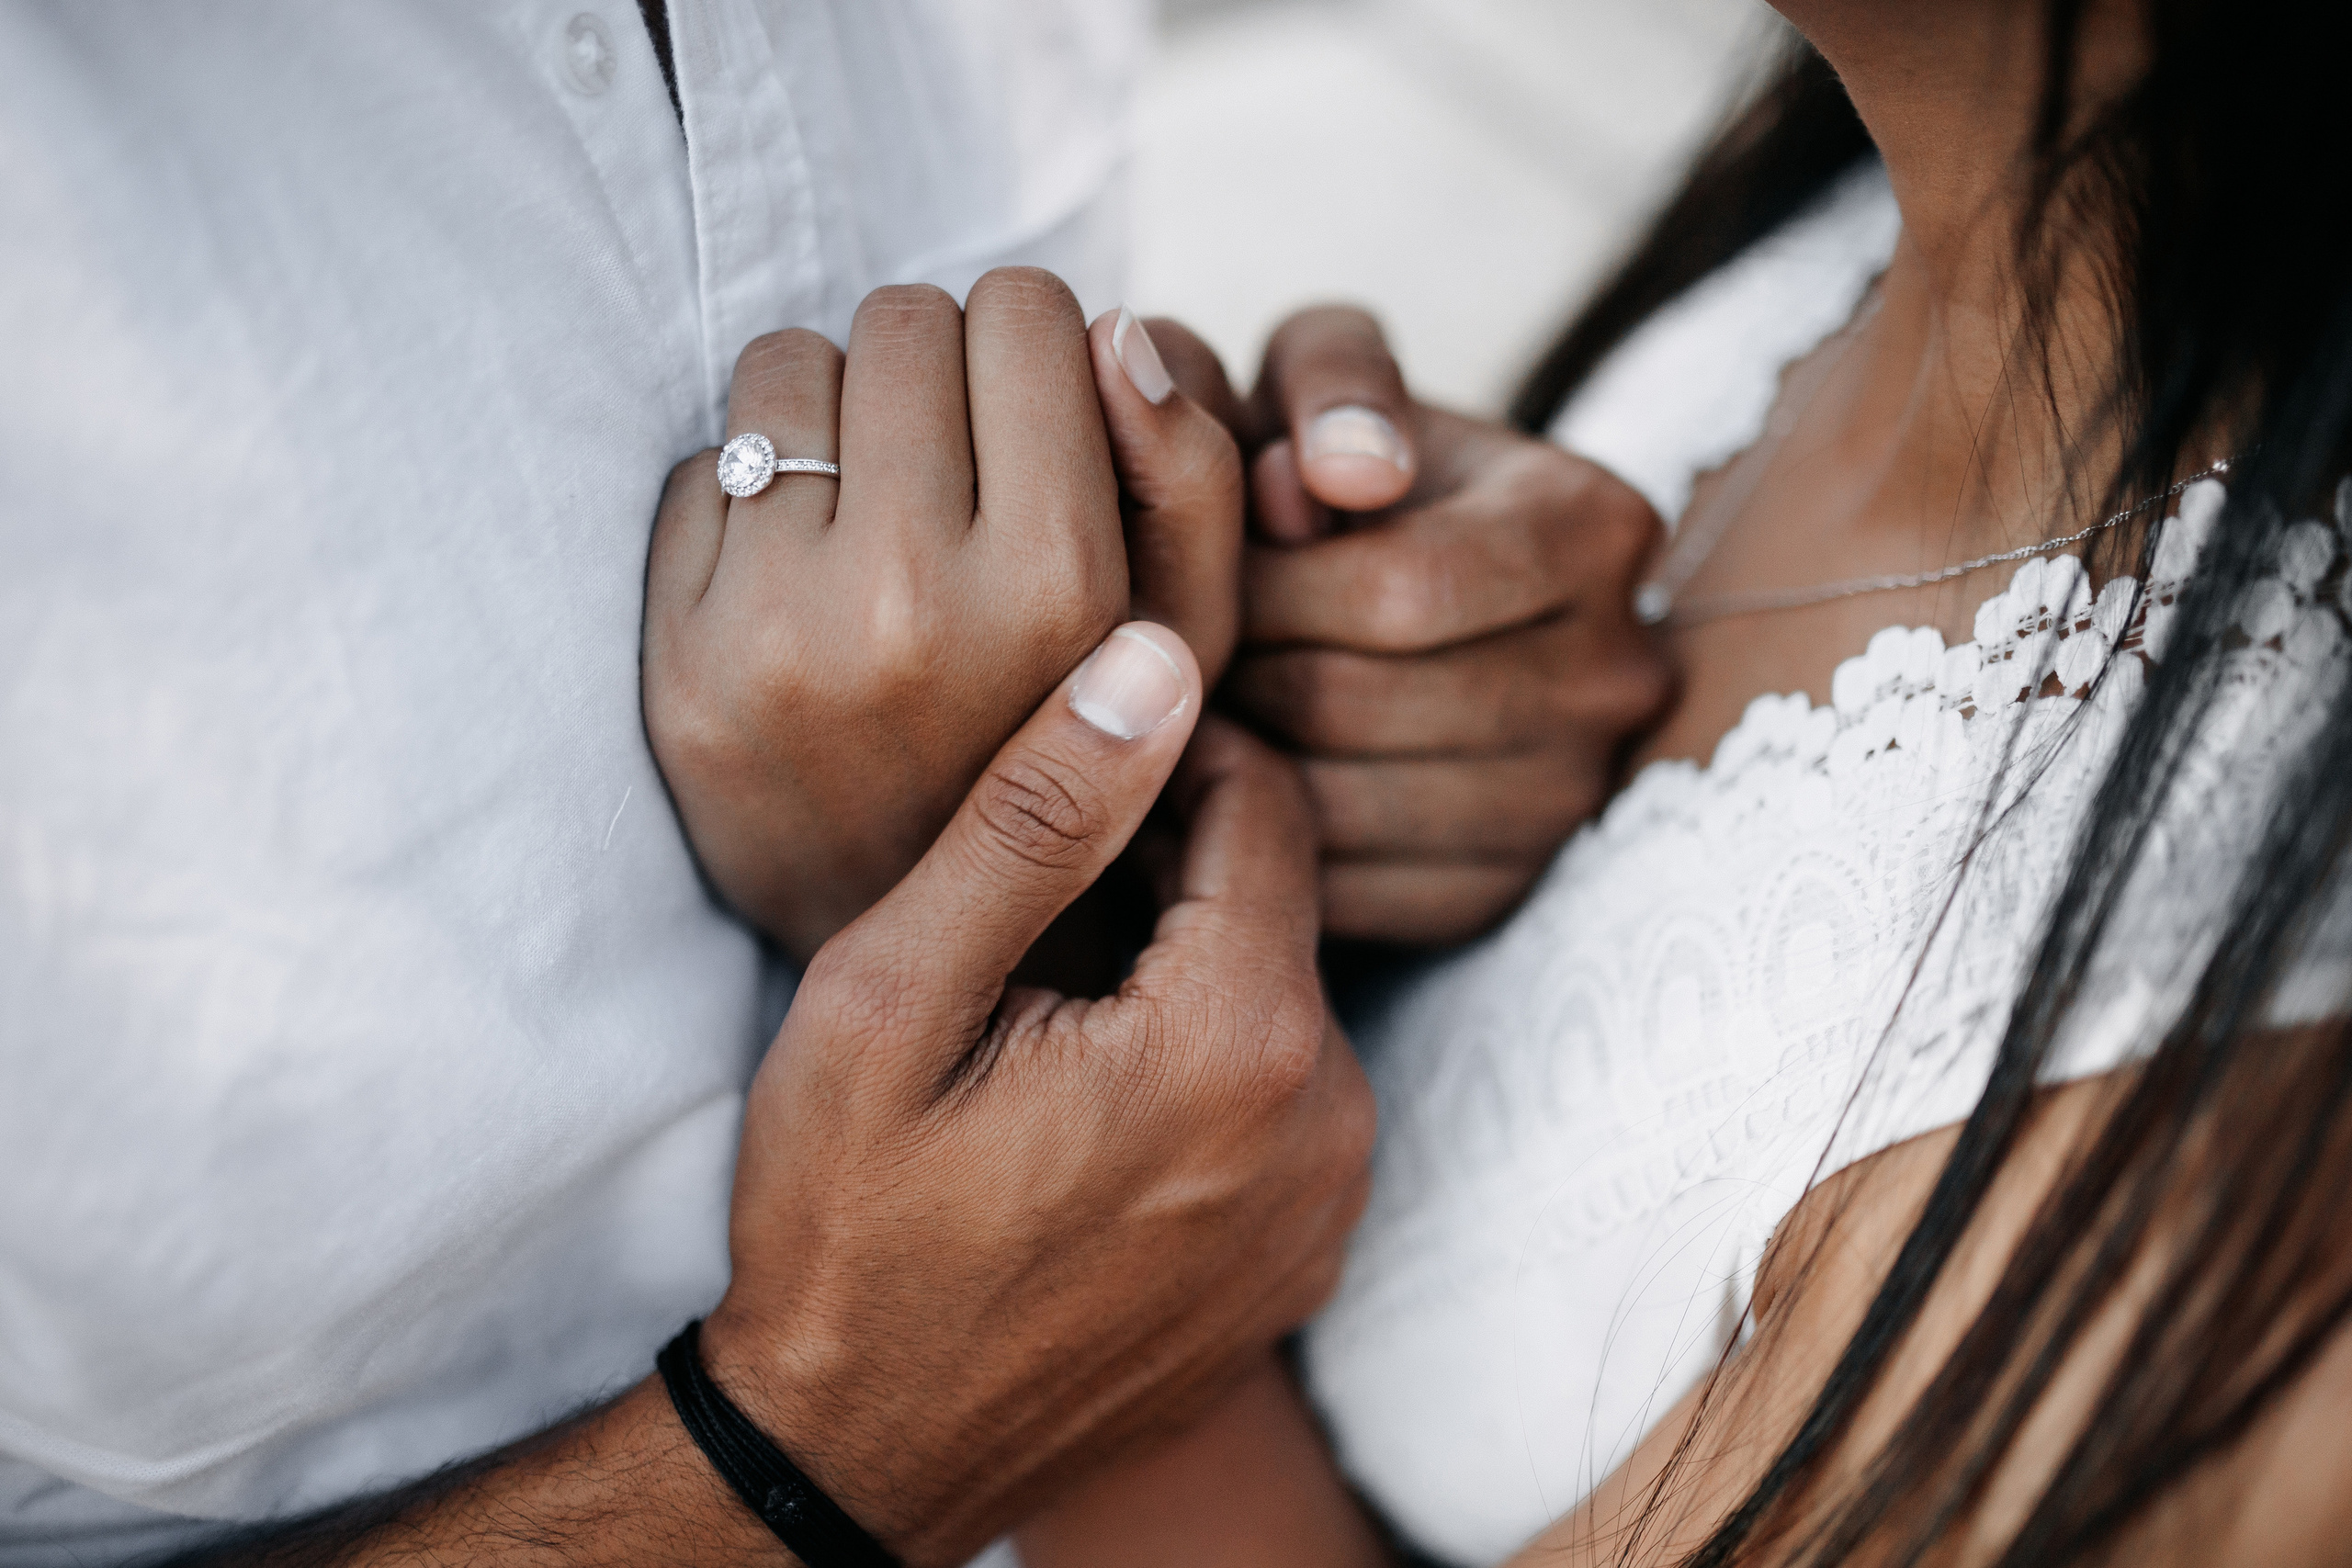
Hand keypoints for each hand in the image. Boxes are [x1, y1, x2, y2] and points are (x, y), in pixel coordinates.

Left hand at [643, 270, 1241, 959]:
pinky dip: (750, 493)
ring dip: (834, 410)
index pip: (1027, 311)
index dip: (1030, 347)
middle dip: (932, 368)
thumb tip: (1111, 324)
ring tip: (872, 509)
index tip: (1027, 416)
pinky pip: (703, 464)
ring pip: (789, 363)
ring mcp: (775, 630)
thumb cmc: (1067, 758)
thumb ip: (1188, 475)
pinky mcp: (677, 656)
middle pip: (904, 318)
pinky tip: (800, 580)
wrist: (912, 941)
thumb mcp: (1184, 640)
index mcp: (1059, 590)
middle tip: (946, 465)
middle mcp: (911, 603)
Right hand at [701, 622, 1373, 1565]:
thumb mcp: (895, 999)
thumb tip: (1154, 660)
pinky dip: (1211, 1069)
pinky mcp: (1308, 1261)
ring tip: (1051, 1008)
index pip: (1268, 800)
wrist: (859, 1458)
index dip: (1169, 750)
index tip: (1070, 768)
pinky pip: (1288, 1101)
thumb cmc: (848, 1229)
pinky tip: (1092, 1102)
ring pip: (1283, 996)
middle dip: (1170, 867)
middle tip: (1032, 899)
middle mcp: (1328, 1123)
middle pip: (1279, 901)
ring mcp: (1330, 1207)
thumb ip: (1037, 817)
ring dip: (1188, 969)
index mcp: (1240, 1040)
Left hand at [1188, 306, 1674, 945]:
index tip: (1184, 571)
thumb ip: (1329, 386)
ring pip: (1344, 810)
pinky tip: (1187, 792)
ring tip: (1149, 718)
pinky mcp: (1507, 888)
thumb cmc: (1336, 470)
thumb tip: (1341, 472)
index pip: (1400, 591)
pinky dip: (1251, 850)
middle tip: (1141, 659)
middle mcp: (1619, 671)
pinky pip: (1353, 895)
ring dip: (1222, 769)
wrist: (1405, 589)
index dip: (1262, 587)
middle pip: (1361, 704)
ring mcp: (1572, 796)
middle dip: (1231, 675)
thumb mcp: (1330, 380)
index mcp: (1598, 525)